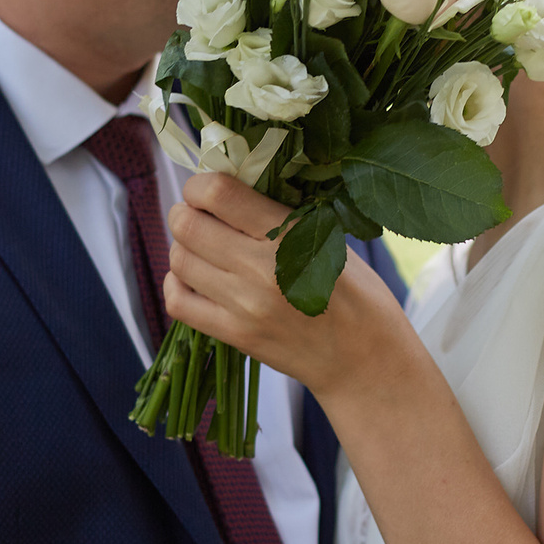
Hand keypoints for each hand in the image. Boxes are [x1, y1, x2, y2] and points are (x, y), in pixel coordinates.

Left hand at [164, 173, 415, 401]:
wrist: (366, 358)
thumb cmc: (357, 292)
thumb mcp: (329, 237)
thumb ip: (276, 214)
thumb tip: (226, 189)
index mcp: (290, 234)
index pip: (216, 194)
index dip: (199, 185)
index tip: (207, 190)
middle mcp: (261, 269)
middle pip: (187, 226)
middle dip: (186, 213)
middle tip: (201, 216)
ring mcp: (244, 306)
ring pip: (179, 261)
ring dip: (184, 248)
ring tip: (203, 249)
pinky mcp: (235, 336)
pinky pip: (178, 302)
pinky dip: (177, 284)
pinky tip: (195, 279)